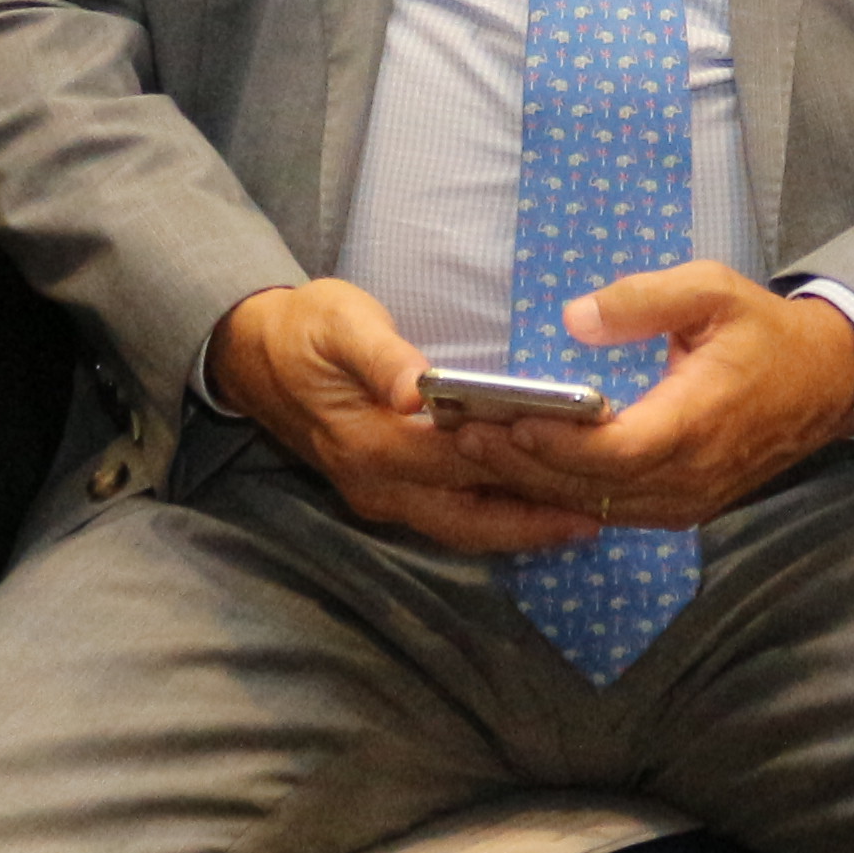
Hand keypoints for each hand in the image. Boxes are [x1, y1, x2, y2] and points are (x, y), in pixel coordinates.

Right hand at [212, 280, 599, 555]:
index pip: (459, 462)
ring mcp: (379, 497)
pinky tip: (533, 509)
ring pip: (461, 527)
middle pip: (469, 515)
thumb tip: (416, 390)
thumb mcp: (339, 324)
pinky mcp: (385, 494)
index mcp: (369, 444)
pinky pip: (448, 518)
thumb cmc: (304, 329)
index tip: (575, 464)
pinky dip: (493, 520)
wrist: (252, 355)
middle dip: (533, 519)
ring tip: (582, 520)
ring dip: (519, 528)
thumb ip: (380, 357)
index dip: (517, 462)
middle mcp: (377, 486)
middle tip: (601, 512)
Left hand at [449, 267, 853, 529]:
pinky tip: (523, 473)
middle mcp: (690, 474)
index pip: (617, 450)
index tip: (508, 417)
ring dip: (536, 482)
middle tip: (464, 434)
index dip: (559, 443)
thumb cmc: (763, 331)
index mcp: (698, 420)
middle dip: (524, 462)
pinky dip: (565, 494)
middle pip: (593, 484)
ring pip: (597, 504)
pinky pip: (614, 510)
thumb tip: (573, 319)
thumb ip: (644, 300)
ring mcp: (687, 500)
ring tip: (478, 450)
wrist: (824, 383)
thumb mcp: (713, 290)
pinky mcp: (682, 509)